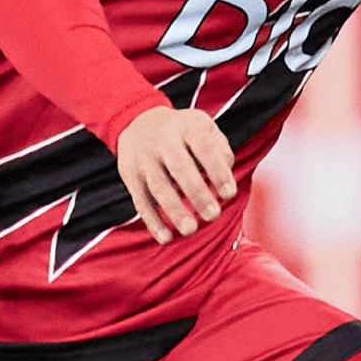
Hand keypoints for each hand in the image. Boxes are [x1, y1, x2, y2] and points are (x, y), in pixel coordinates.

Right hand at [114, 106, 237, 243]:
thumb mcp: (204, 128)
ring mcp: (145, 159)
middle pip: (179, 167)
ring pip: (159, 187)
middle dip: (197, 193)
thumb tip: (226, 177)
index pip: (204, 148)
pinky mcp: (131, 176)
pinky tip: (166, 238)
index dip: (217, 171)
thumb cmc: (183, 133)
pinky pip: (141, 201)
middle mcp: (164, 141)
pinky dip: (153, 221)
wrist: (139, 123)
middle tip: (213, 215)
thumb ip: (220, 149)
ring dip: (174, 210)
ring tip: (190, 230)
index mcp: (187, 127)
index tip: (230, 194)